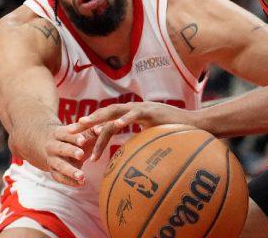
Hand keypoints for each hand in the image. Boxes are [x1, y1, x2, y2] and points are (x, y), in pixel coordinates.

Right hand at [37, 124, 97, 186]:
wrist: (48, 146)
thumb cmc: (70, 138)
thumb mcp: (78, 132)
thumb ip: (91, 130)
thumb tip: (101, 129)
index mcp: (58, 133)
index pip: (66, 134)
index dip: (74, 137)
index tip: (83, 140)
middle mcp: (52, 146)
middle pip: (61, 149)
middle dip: (71, 151)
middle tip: (81, 155)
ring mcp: (51, 160)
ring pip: (59, 165)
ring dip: (70, 171)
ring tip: (82, 176)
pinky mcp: (53, 171)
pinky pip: (60, 178)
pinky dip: (70, 182)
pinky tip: (81, 184)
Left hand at [67, 101, 197, 161]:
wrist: (197, 126)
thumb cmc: (176, 135)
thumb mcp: (152, 139)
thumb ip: (139, 143)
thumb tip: (127, 158)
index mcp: (133, 115)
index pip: (108, 120)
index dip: (93, 127)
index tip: (78, 137)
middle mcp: (135, 109)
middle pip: (106, 113)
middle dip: (88, 121)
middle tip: (70, 131)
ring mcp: (143, 108)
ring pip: (115, 111)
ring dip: (99, 119)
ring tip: (85, 127)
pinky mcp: (152, 111)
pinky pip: (135, 114)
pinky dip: (124, 119)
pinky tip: (114, 125)